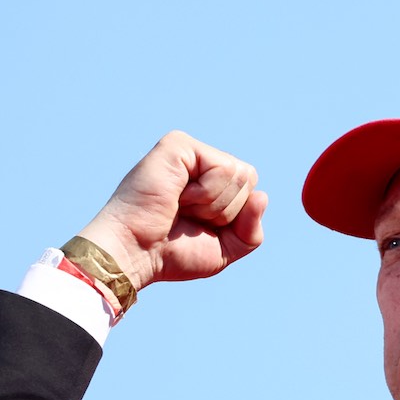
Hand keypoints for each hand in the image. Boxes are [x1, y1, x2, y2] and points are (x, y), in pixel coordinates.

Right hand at [75, 131, 267, 292]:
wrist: (136, 254)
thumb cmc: (173, 253)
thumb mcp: (227, 248)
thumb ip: (252, 229)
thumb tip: (262, 195)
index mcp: (211, 184)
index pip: (252, 191)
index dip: (235, 218)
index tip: (199, 227)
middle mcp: (201, 164)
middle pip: (249, 178)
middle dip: (226, 210)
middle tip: (188, 216)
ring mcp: (189, 152)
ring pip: (240, 173)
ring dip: (214, 204)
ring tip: (180, 206)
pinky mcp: (178, 145)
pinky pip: (223, 167)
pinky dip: (206, 193)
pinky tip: (178, 196)